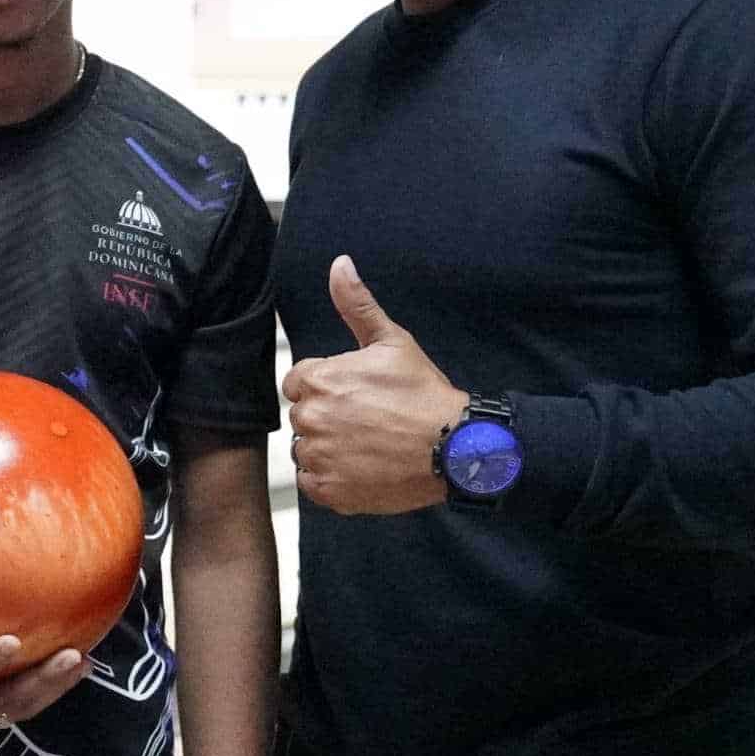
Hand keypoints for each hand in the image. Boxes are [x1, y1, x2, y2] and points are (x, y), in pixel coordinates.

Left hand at [281, 256, 460, 516]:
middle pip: (303, 415)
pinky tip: (362, 467)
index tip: (357, 396)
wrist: (454, 448)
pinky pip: (313, 482)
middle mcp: (311, 418)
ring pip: (306, 449)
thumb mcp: (392, 342)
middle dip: (327, 416)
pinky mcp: (328, 490)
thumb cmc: (425, 395)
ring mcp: (318, 456)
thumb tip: (339, 265)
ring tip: (368, 444)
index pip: (300, 382)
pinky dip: (332, 479)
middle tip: (368, 420)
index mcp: (319, 379)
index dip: (329, 387)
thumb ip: (357, 305)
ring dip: (328, 448)